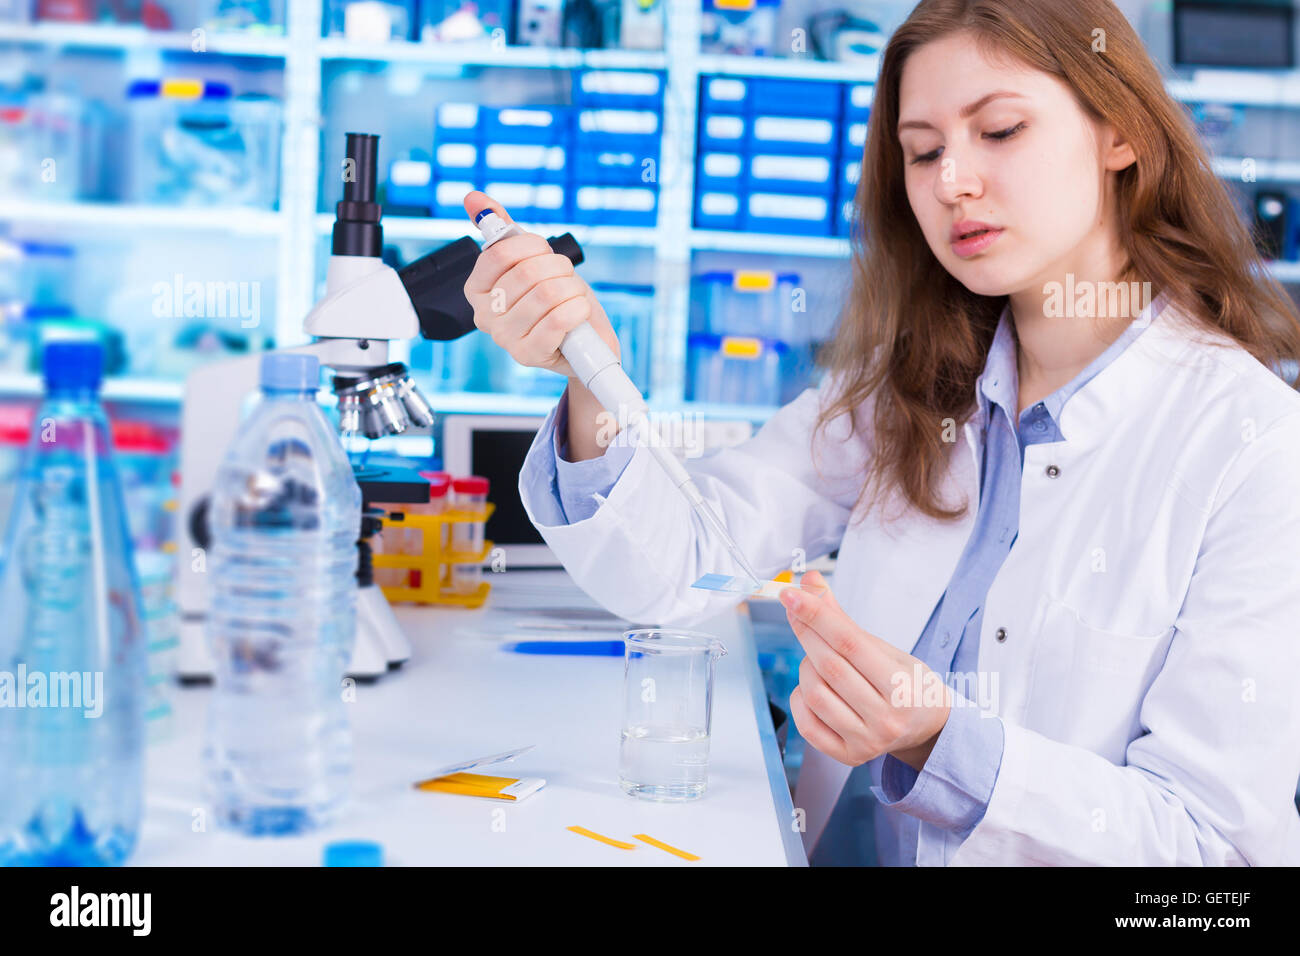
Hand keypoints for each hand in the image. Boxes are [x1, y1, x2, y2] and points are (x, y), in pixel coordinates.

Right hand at [462, 191, 620, 380]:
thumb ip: (502, 230)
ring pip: (547, 294)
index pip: (500, 253)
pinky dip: (578, 309)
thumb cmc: (557, 298)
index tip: (545, 252)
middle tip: (566, 278)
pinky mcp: (529, 355)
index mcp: (476, 288)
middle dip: (559, 268)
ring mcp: (505, 339)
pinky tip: (579, 312)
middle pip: (527, 272)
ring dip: (572, 289)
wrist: (583, 340)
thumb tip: (473, 198)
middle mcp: (484, 315)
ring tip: (573, 297)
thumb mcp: (531, 260)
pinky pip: (558, 320)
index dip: (533, 246)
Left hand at [781, 570, 950, 770]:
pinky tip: (812, 687)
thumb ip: (843, 620)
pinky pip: (807, 723)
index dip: (817, 616)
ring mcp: (867, 741)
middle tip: (796, 611)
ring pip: (814, 693)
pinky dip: (800, 698)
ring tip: (817, 659)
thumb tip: (810, 583)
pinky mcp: (849, 756)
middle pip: (829, 666)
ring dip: (805, 666)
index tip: (791, 594)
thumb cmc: (905, 682)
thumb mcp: (885, 648)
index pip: (849, 644)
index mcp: (901, 686)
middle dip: (806, 631)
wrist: (925, 728)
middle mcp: (886, 718)